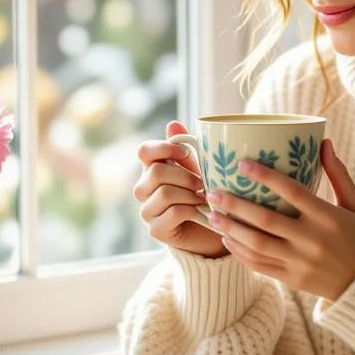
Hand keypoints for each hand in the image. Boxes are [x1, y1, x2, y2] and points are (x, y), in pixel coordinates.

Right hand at [131, 121, 228, 258]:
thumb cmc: (203, 194)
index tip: (185, 153)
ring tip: (204, 199)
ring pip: (165, 193)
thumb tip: (173, 124)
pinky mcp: (156, 230)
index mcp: (151, 169)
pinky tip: (202, 213)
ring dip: (191, 195)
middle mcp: (143, 189)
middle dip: (185, 176)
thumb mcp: (197, 169)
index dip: (164, 149)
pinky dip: (192, 211)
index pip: (144, 151)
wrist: (211, 229)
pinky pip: (173, 213)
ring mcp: (147, 210)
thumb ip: (186, 149)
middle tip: (203, 183)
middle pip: (156, 172)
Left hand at [204, 138, 354, 300]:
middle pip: (266, 220)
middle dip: (236, 205)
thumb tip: (324, 141)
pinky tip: (227, 239)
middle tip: (214, 192)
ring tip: (211, 215)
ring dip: (230, 229)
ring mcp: (299, 262)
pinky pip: (259, 265)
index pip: (292, 192)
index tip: (242, 164)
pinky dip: (240, 252)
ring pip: (257, 244)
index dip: (266, 176)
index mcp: (328, 218)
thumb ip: (339, 174)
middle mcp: (311, 240)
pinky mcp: (291, 278)